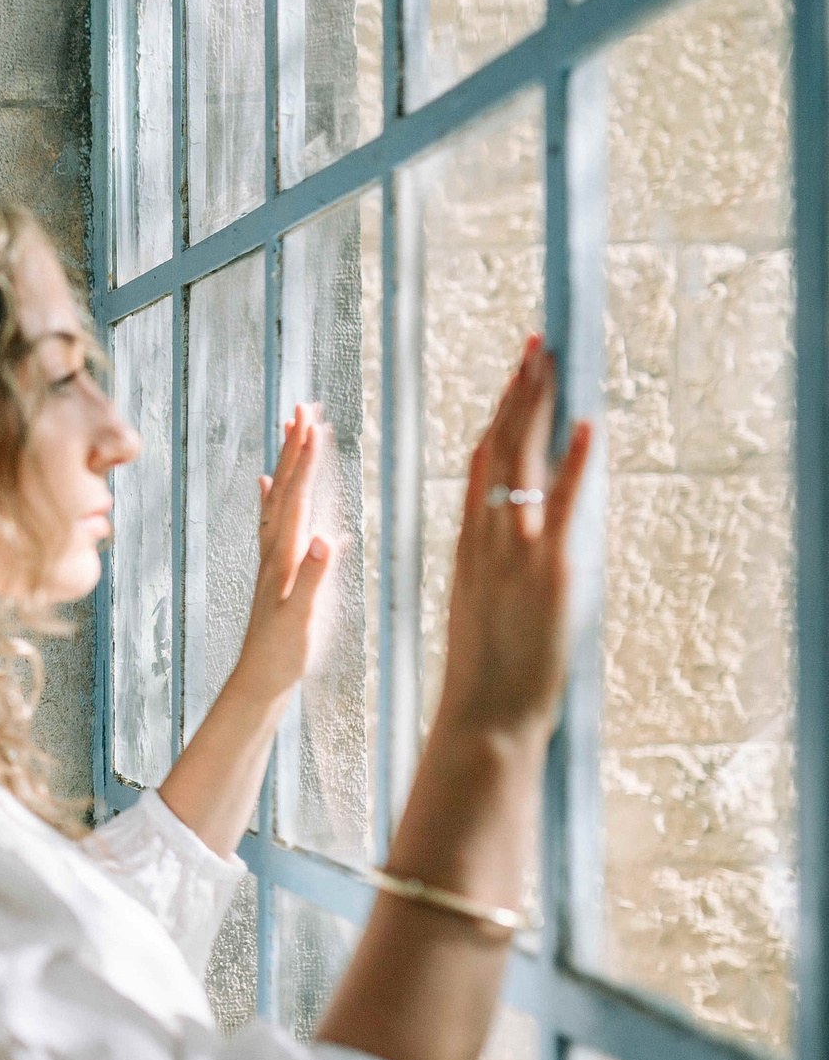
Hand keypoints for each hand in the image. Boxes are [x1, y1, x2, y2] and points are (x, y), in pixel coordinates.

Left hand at [229, 401, 342, 704]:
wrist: (259, 677)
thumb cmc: (282, 652)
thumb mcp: (301, 617)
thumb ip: (314, 579)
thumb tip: (327, 540)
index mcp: (284, 555)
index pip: (297, 497)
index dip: (305, 460)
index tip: (311, 423)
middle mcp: (275, 549)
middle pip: (285, 488)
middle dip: (295, 448)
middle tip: (302, 407)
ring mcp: (272, 557)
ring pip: (279, 498)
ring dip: (287, 463)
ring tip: (292, 430)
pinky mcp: (273, 568)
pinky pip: (272, 521)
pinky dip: (272, 496)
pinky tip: (266, 482)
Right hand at [431, 336, 593, 747]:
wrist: (483, 712)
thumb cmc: (485, 671)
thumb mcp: (479, 605)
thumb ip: (493, 565)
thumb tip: (514, 543)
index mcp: (470, 544)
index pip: (482, 463)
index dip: (499, 416)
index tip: (513, 378)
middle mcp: (488, 538)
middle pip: (500, 448)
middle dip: (518, 394)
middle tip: (535, 346)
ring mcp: (516, 552)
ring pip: (522, 462)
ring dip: (538, 408)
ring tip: (550, 362)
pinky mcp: (551, 572)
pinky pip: (565, 507)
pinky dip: (577, 464)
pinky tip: (588, 425)